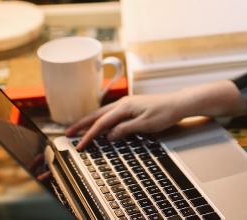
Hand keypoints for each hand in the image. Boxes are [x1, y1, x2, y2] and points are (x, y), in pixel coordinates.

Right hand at [64, 92, 184, 148]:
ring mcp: (126, 104)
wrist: (178, 103)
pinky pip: (110, 113)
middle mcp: (122, 103)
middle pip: (97, 115)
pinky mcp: (130, 106)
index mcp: (124, 107)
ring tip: (78, 129)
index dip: (89, 135)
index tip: (80, 144)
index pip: (102, 123)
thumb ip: (125, 130)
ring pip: (102, 113)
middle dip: (82, 125)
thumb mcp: (145, 125)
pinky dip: (100, 119)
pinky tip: (98, 124)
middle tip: (68, 133)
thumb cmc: (165, 113)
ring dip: (89, 121)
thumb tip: (109, 136)